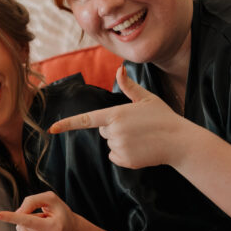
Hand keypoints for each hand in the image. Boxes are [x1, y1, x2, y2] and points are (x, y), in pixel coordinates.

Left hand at [0, 191, 78, 230]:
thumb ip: (32, 201)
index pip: (27, 220)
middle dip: (27, 218)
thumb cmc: (60, 213)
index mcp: (52, 227)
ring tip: (43, 227)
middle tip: (44, 220)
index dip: (10, 217)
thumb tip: (16, 213)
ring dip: (27, 227)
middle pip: (21, 224)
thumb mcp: (51, 199)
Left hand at [49, 65, 187, 168]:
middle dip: (115, 127)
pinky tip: (140, 149)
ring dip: (121, 141)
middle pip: (102, 130)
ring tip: (141, 137)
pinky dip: (124, 154)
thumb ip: (129, 87)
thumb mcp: (146, 98)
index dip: (67, 124)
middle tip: (136, 126)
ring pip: (110, 143)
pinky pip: (115, 157)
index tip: (52, 129)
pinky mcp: (124, 160)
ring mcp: (118, 147)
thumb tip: (119, 70)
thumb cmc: (163, 117)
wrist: (179, 141)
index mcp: (116, 114)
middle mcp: (114, 131)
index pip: (86, 119)